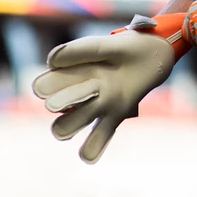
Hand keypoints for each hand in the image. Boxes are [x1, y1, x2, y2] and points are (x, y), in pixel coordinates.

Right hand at [32, 14, 183, 163]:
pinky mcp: (114, 116)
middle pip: (54, 108)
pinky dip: (91, 149)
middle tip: (91, 85)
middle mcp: (76, 93)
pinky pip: (96, 142)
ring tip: (100, 99)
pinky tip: (91, 150)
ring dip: (78, 120)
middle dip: (64, 100)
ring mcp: (95, 108)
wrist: (154, 54)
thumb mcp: (104, 46)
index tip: (62, 72)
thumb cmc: (124, 48)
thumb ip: (80, 50)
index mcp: (67, 73)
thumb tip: (51, 62)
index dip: (47, 85)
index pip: (42, 87)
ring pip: (66, 128)